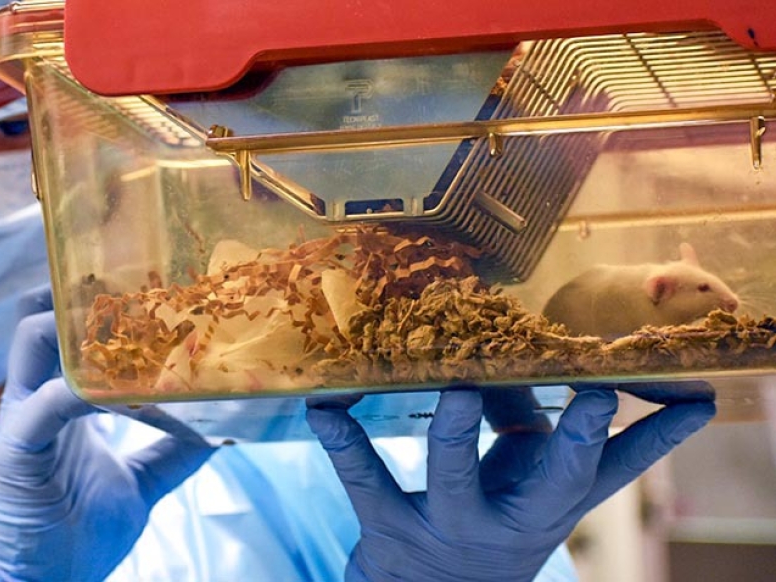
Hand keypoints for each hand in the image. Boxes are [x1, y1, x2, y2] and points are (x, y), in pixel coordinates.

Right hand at [0, 297, 214, 581]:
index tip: (154, 285)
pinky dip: (79, 389)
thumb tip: (220, 429)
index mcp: (65, 399)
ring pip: (33, 340)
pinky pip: (43, 402)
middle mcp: (41, 395)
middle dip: (84, 294)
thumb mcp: (141, 483)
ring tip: (125, 317)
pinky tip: (112, 390)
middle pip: (47, 318)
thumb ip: (173, 452)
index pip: (74, 333)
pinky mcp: (17, 446)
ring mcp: (25, 415)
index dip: (106, 304)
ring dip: (75, 324)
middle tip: (135, 278)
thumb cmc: (78, 532)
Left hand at [305, 383, 715, 581]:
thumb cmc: (484, 521)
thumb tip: (524, 352)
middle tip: (594, 398)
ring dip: (456, 433)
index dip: (652, 438)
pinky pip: (363, 479)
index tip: (692, 401)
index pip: (614, 470)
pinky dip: (343, 440)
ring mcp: (448, 527)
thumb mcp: (519, 484)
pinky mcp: (387, 530)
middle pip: (555, 484)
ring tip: (455, 389)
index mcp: (550, 503)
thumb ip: (525, 418)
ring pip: (456, 480)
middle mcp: (511, 520)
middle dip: (578, 442)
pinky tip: (324, 406)